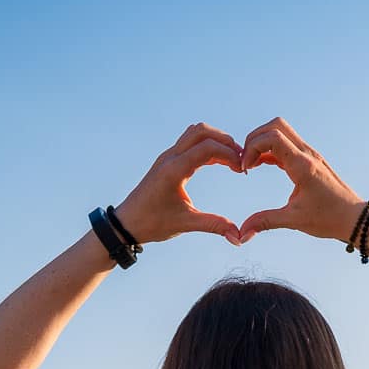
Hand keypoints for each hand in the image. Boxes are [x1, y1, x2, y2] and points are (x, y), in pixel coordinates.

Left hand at [113, 122, 243, 246]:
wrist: (126, 223)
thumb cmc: (152, 223)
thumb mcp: (185, 224)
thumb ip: (213, 225)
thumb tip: (238, 237)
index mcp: (174, 170)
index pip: (208, 148)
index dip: (230, 155)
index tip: (242, 170)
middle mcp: (170, 157)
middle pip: (202, 131)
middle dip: (225, 141)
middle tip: (240, 159)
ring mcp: (168, 156)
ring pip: (195, 133)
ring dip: (215, 140)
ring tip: (232, 159)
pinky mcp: (168, 160)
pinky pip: (190, 143)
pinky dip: (207, 146)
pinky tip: (218, 162)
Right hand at [237, 118, 363, 243]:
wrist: (354, 218)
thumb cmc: (329, 218)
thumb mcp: (294, 220)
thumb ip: (265, 222)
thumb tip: (242, 234)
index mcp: (303, 165)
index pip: (272, 137)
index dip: (252, 148)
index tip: (245, 169)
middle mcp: (307, 154)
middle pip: (276, 126)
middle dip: (255, 139)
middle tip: (245, 161)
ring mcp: (309, 155)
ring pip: (281, 132)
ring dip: (262, 143)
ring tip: (251, 164)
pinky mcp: (309, 160)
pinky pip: (286, 145)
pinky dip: (271, 150)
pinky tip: (261, 165)